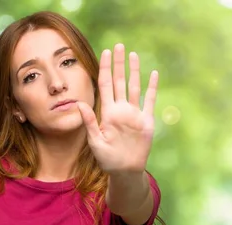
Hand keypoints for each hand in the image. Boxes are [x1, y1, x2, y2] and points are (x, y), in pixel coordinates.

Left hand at [76, 43, 158, 173]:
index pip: (105, 85)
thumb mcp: (95, 141)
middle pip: (120, 81)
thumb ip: (88, 122)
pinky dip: (152, 87)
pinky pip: (149, 101)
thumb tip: (78, 103)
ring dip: (134, 71)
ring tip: (133, 54)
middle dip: (118, 63)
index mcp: (107, 112)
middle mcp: (120, 109)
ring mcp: (134, 114)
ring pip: (134, 87)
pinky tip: (153, 74)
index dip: (105, 69)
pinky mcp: (146, 121)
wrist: (125, 171)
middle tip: (118, 45)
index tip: (104, 53)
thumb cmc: (107, 159)